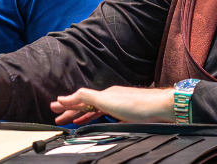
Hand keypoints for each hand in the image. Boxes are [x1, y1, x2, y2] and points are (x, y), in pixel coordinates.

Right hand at [50, 86, 175, 125]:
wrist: (163, 107)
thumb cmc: (137, 105)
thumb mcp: (106, 100)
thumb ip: (85, 97)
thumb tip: (64, 97)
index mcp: (104, 94)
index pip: (79, 99)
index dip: (66, 104)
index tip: (54, 108)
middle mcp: (111, 98)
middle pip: (86, 104)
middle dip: (71, 110)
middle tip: (58, 117)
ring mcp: (119, 105)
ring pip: (96, 110)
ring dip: (83, 115)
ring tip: (72, 121)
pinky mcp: (128, 114)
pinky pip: (106, 115)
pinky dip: (97, 118)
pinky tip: (97, 121)